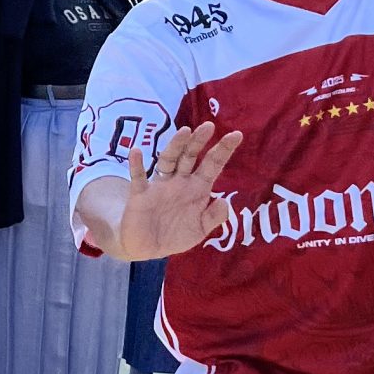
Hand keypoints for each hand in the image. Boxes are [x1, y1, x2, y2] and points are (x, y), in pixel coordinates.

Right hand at [104, 126, 244, 262]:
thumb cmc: (174, 235)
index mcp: (197, 189)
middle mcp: (179, 181)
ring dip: (175, 146)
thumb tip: (225, 201)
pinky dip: (136, 164)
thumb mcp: (199, 230)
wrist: (146, 247)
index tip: (236, 135)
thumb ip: (213, 217)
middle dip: (199, 142)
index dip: (223, 150)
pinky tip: (136, 152)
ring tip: (184, 131)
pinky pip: (138, 177)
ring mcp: (159, 185)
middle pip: (190, 156)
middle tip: (209, 126)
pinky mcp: (140, 193)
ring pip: (168, 160)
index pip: (212, 165)